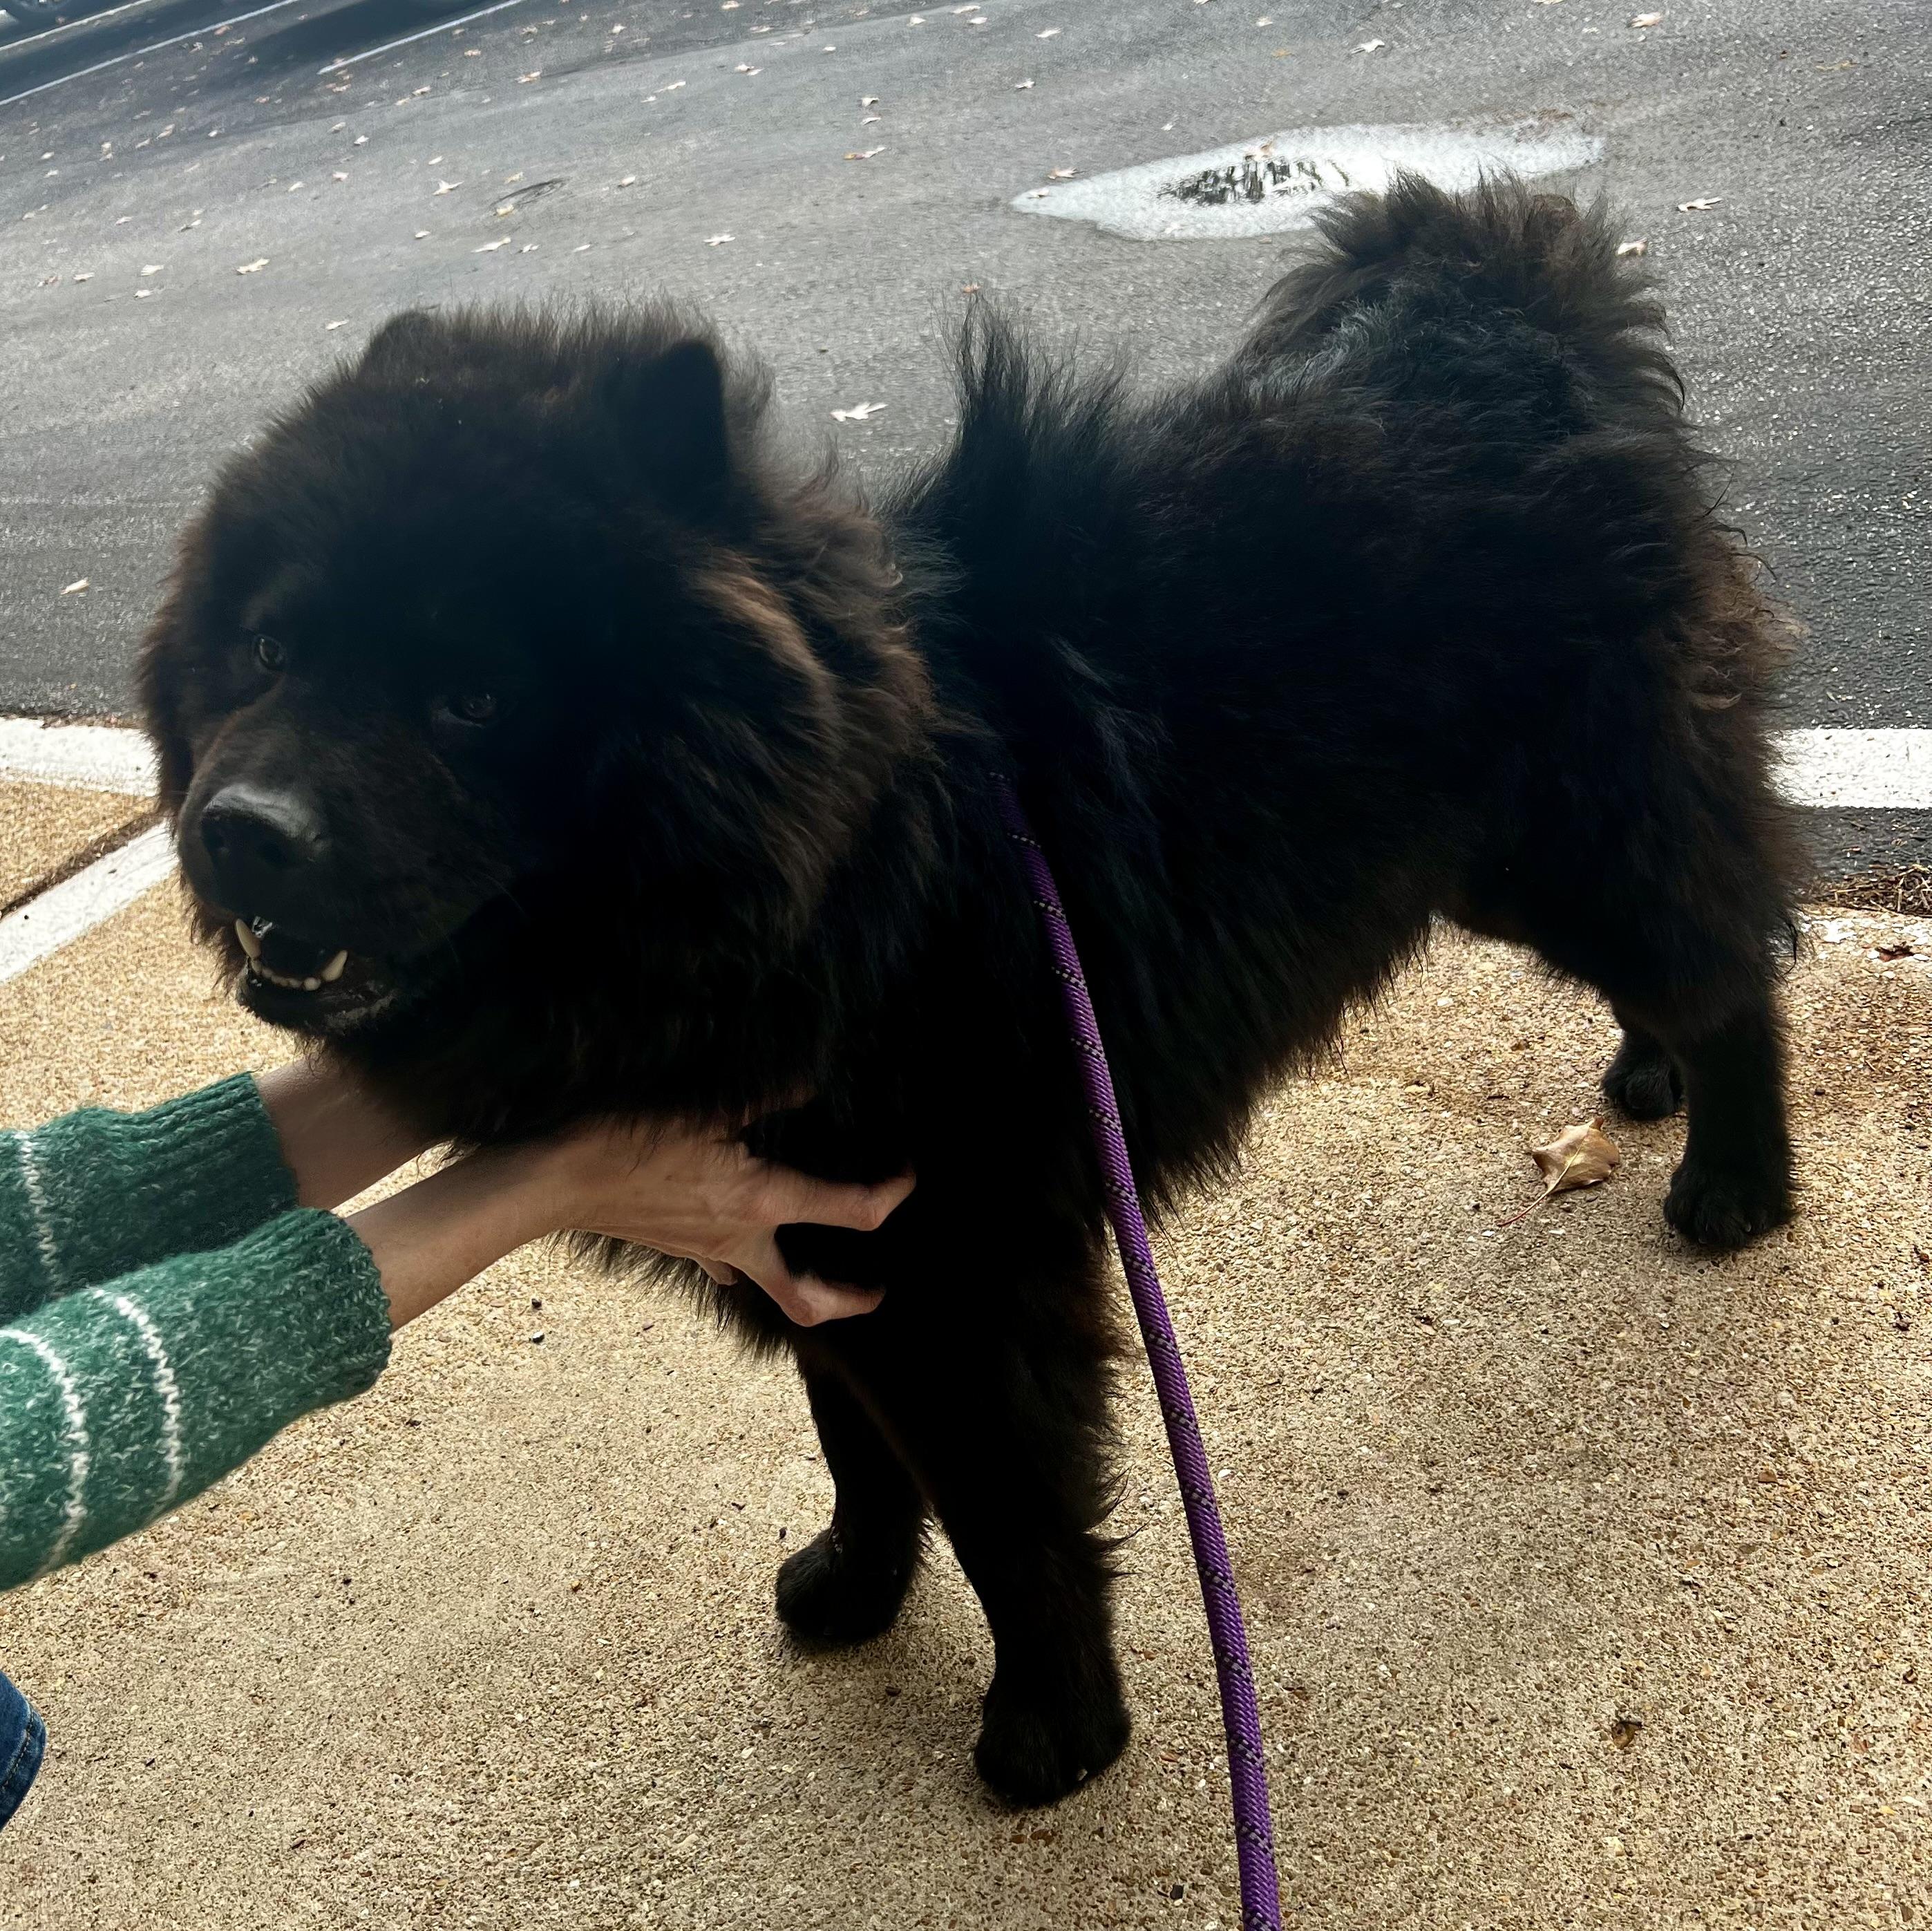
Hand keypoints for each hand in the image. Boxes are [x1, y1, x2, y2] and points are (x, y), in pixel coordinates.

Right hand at [540, 1117, 912, 1326]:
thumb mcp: (705, 1108)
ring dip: (800, 1286)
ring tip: (820, 1273)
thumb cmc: (627, 1141)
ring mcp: (709, 1251)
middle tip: (878, 1293)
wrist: (554, 1180)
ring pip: (766, 1288)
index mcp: (760, 1202)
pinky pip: (722, 1265)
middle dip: (850, 1300)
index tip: (908, 1175)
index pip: (850, 1211)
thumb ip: (767, 1095)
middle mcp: (741, 1239)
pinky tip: (740, 1243)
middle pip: (809, 1296)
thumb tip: (813, 1079)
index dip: (890, 1195)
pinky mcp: (681, 1247)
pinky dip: (740, 1259)